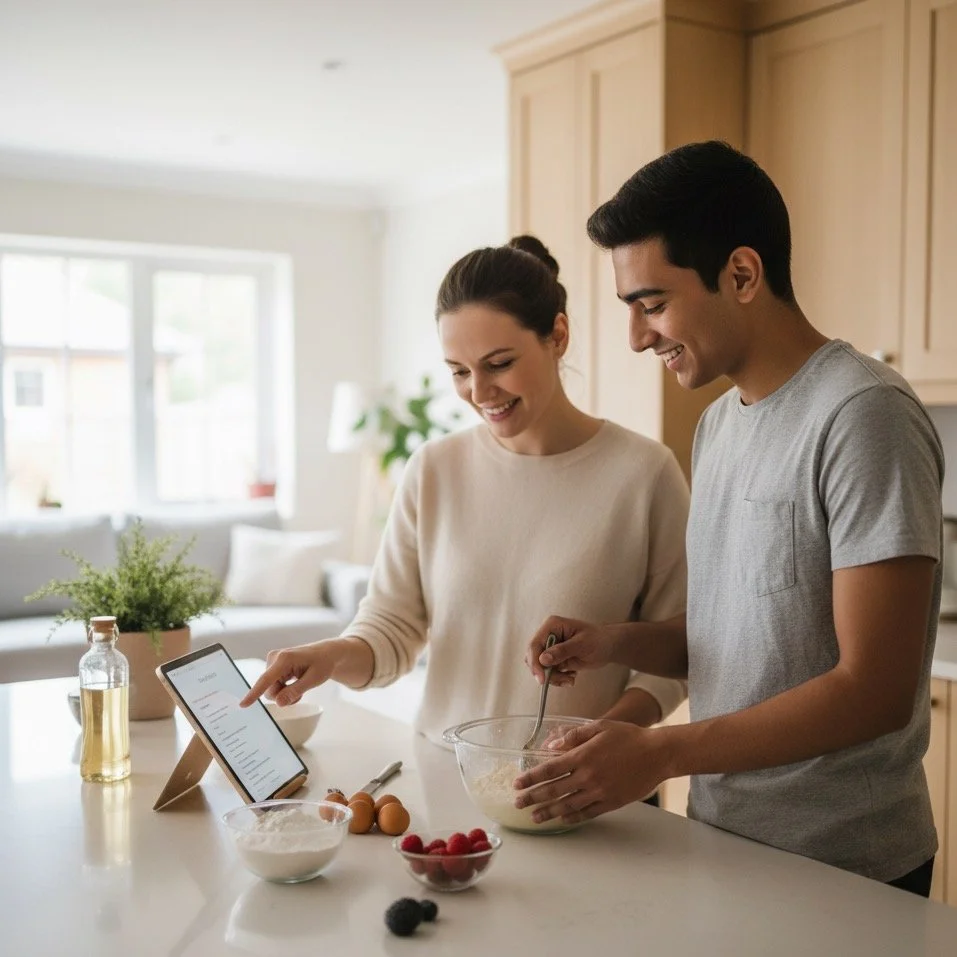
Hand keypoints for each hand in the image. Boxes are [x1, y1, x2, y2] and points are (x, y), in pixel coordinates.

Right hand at [239, 643, 335, 707]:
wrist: (326, 653)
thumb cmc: (323, 663)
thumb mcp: (314, 680)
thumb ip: (295, 691)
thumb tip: (278, 703)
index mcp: (284, 659)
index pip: (266, 679)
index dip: (254, 693)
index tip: (242, 705)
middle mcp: (274, 658)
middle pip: (270, 690)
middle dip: (283, 696)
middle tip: (301, 692)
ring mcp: (273, 662)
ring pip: (272, 690)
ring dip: (286, 694)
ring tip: (301, 686)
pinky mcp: (274, 667)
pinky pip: (274, 686)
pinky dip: (285, 689)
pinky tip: (296, 683)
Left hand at [511, 720, 669, 824]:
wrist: (658, 754)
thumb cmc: (629, 737)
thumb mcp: (600, 727)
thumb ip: (575, 736)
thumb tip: (552, 745)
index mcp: (583, 755)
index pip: (549, 769)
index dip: (531, 778)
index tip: (517, 783)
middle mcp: (588, 776)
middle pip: (554, 790)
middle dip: (533, 797)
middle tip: (517, 803)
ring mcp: (600, 791)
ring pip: (568, 805)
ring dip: (548, 812)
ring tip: (534, 817)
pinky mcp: (611, 802)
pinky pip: (587, 813)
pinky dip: (572, 817)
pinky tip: (561, 820)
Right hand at [524, 616, 621, 686]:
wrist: (608, 646)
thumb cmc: (598, 640)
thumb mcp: (582, 645)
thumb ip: (562, 651)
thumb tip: (542, 659)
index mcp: (552, 626)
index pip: (535, 645)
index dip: (535, 663)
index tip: (542, 679)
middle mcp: (547, 635)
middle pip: (534, 657)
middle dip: (546, 672)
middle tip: (564, 679)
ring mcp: (550, 648)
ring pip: (540, 667)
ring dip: (554, 677)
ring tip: (571, 679)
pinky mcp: (554, 658)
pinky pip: (548, 672)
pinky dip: (558, 678)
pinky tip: (571, 676)